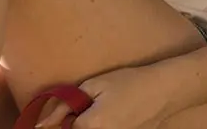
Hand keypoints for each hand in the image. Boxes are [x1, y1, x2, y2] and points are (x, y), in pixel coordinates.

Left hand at [34, 66, 170, 128]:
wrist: (166, 90)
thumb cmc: (131, 82)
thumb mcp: (95, 85)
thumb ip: (64, 104)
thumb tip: (40, 124)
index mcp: (89, 127)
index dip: (57, 121)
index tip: (61, 113)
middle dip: (73, 124)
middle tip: (82, 110)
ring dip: (86, 125)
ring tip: (101, 111)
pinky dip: (100, 127)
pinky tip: (114, 115)